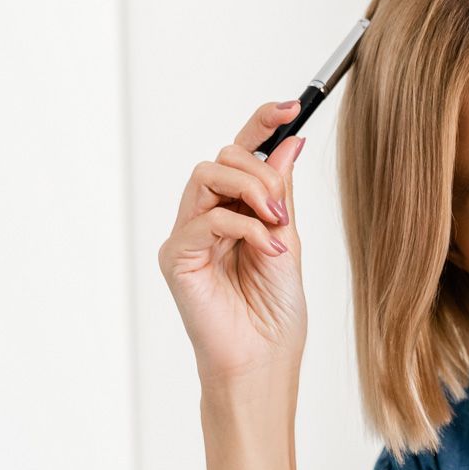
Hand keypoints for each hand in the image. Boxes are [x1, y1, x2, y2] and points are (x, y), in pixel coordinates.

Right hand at [159, 101, 308, 387]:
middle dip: (259, 170)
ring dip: (250, 190)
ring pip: (207, 176)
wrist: (264, 364)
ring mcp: (187, 237)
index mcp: (234, 213)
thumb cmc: (275, 314)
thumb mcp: (288, 242)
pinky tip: (268, 249)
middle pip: (220, 158)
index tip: (291, 105)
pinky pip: (206, 218)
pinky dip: (244, 227)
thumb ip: (282, 194)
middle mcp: (204, 219)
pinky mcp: (177, 258)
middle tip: (282, 207)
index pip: (239, 155)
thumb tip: (290, 143)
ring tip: (277, 225)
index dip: (260, 124)